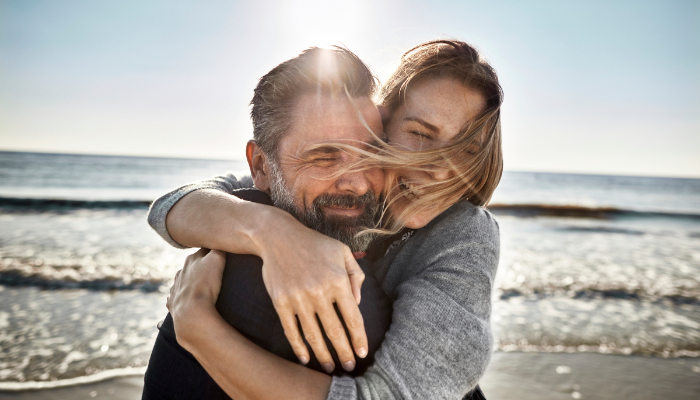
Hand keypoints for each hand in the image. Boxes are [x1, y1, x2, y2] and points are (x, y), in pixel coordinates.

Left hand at [167, 248, 225, 349]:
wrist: (191, 311)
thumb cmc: (206, 284)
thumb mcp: (216, 260)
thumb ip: (218, 248)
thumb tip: (220, 243)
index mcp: (191, 260)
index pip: (204, 250)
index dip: (213, 251)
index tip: (220, 253)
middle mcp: (181, 271)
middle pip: (192, 265)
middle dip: (201, 266)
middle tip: (213, 271)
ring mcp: (175, 287)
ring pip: (183, 280)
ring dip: (191, 281)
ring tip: (201, 287)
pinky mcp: (173, 302)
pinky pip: (177, 297)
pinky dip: (182, 297)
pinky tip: (189, 301)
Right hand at [256, 212, 367, 372]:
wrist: (277, 236)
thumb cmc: (314, 243)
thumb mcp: (342, 251)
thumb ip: (355, 276)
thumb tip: (357, 303)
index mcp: (338, 280)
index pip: (353, 318)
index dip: (359, 338)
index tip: (363, 353)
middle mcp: (319, 292)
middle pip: (335, 331)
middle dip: (344, 353)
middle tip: (349, 366)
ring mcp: (298, 298)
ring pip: (314, 335)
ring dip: (323, 355)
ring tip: (329, 367)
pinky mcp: (281, 302)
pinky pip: (292, 330)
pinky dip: (299, 347)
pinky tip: (305, 358)